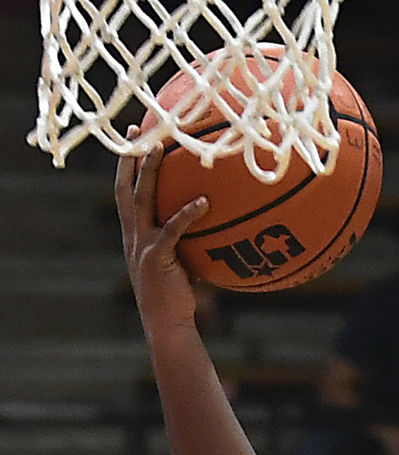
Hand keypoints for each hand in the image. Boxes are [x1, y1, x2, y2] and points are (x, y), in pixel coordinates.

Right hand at [114, 140, 209, 333]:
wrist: (167, 323)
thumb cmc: (179, 295)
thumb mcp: (181, 262)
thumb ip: (189, 241)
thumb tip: (216, 223)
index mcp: (135, 234)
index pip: (127, 192)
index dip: (128, 166)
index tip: (135, 140)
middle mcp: (133, 234)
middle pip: (126, 187)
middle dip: (130, 158)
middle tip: (138, 130)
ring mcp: (141, 245)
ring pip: (141, 200)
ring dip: (151, 173)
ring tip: (163, 148)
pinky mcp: (156, 257)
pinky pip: (172, 230)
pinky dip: (187, 214)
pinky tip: (204, 201)